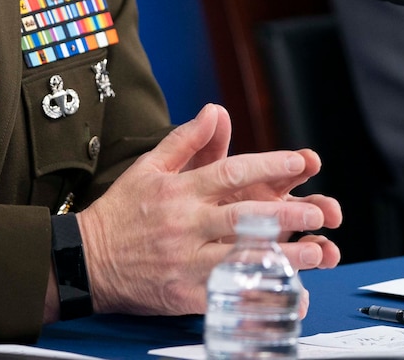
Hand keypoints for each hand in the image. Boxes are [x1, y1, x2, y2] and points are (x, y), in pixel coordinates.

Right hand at [76, 103, 342, 316]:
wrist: (85, 261)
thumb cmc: (120, 211)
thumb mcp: (148, 166)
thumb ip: (185, 139)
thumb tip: (214, 110)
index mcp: (180, 190)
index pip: (231, 172)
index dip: (270, 167)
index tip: (300, 163)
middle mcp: (186, 223)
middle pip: (244, 216)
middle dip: (285, 214)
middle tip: (317, 212)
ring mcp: (186, 260)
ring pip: (242, 256)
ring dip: (283, 254)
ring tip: (316, 252)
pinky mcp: (184, 292)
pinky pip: (228, 292)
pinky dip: (259, 291)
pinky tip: (285, 290)